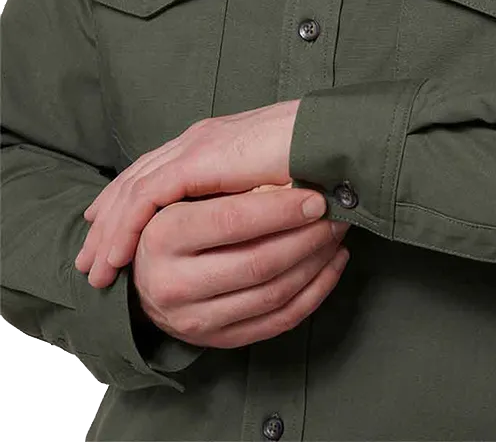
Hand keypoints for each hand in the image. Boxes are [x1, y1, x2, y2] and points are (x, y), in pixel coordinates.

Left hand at [74, 99, 303, 287]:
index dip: (133, 202)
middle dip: (109, 218)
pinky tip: (117, 256)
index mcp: (215, 142)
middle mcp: (198, 139)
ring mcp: (196, 145)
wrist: (335, 134)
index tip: (116, 234)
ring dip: (110, 231)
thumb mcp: (279, 183)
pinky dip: (127, 227)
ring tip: (96, 269)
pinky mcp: (199, 157)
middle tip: (90, 256)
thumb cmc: (320, 159)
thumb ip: (256, 197)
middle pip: (136, 179)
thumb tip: (252, 228)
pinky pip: (147, 197)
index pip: (160, 170)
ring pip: (133, 190)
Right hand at [130, 186, 350, 347]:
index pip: (231, 220)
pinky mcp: (220, 340)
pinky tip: (332, 261)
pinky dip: (317, 289)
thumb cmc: (176, 219)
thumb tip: (293, 168)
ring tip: (336, 231)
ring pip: (275, 293)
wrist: (145, 275)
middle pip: (258, 262)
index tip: (315, 197)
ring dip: (317, 260)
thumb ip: (223, 179)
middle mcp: (171, 283)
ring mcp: (195, 319)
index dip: (280, 209)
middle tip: (335, 213)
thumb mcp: (185, 191)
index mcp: (161, 235)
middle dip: (307, 236)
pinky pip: (281, 320)